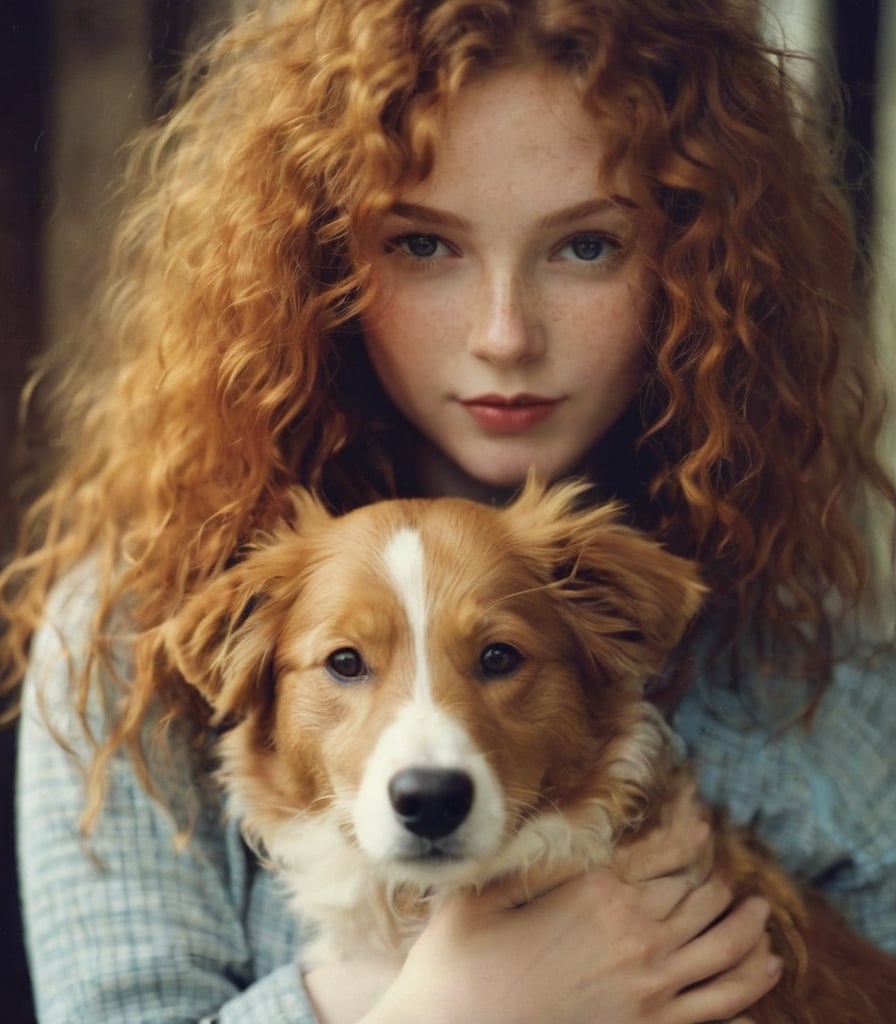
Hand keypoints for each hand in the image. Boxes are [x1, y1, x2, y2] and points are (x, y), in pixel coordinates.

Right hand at [362, 780, 778, 1023]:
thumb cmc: (460, 963)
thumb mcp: (484, 893)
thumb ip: (528, 861)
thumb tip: (554, 830)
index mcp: (596, 890)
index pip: (662, 851)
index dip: (686, 832)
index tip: (700, 820)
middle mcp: (633, 931)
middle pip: (698, 893)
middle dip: (714, 874)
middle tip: (722, 862)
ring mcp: (648, 984)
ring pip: (722, 944)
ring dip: (747, 924)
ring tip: (760, 910)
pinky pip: (720, 1002)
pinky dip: (751, 983)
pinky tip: (769, 968)